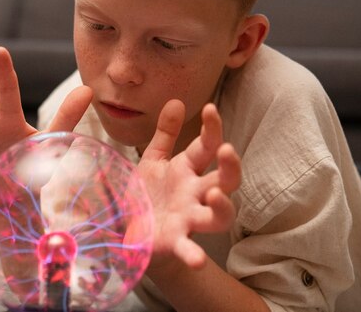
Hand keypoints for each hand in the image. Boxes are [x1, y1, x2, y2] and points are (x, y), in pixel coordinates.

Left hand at [138, 101, 240, 269]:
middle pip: (225, 180)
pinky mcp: (176, 242)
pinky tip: (196, 260)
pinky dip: (194, 254)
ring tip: (215, 195)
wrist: (130, 233)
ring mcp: (189, 219)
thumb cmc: (147, 193)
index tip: (210, 108)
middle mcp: (194, 194)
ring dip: (223, 206)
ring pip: (220, 215)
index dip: (213, 128)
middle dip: (230, 166)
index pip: (208, 146)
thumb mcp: (153, 160)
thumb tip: (176, 100)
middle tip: (227, 149)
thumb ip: (164, 134)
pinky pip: (189, 249)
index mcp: (187, 170)